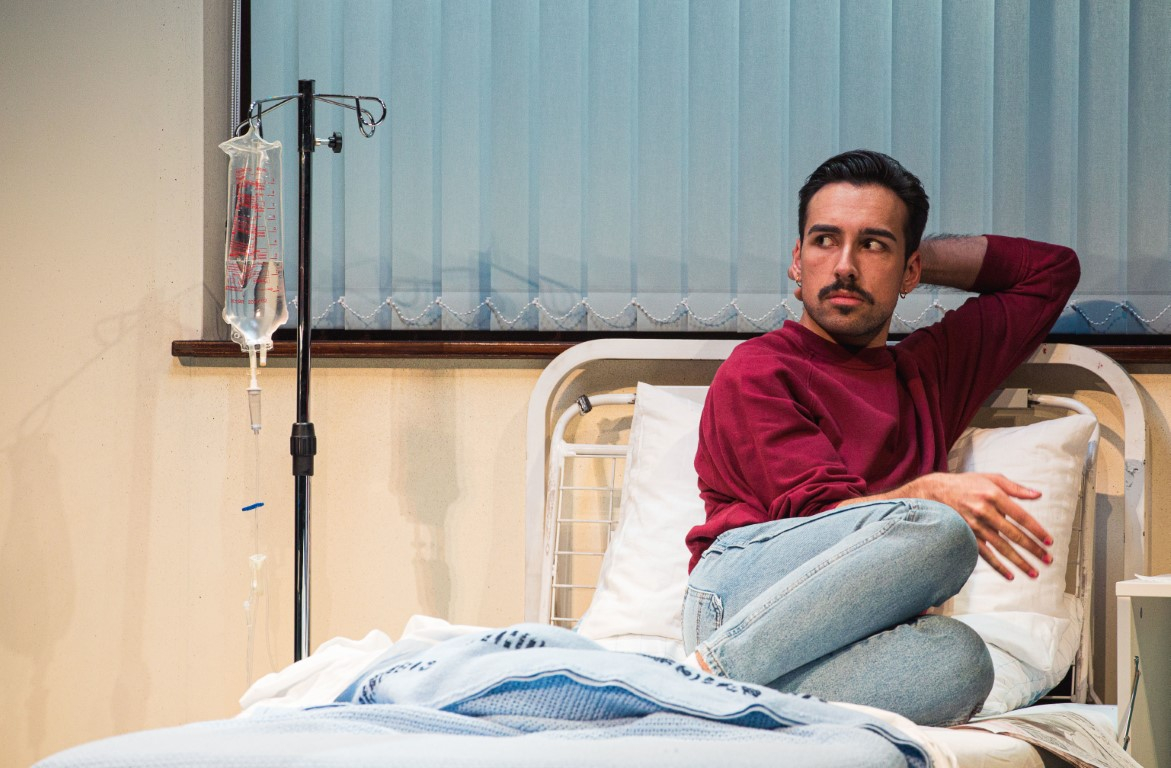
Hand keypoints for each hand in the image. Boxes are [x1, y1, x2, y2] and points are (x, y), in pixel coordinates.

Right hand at [912, 472, 1052, 579]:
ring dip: (1019, 562)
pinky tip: (1010, 575)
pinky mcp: (966, 536)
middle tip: (1048, 560)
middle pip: (1013, 534)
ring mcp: (974, 526)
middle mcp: (984, 511)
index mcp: (993, 496)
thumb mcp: (991, 478)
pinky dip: (997, 566)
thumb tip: (1038, 495)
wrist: (935, 491)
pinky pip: (984, 554)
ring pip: (1001, 548)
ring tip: (1034, 573)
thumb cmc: (967, 484)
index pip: (1020, 516)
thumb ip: (1015, 488)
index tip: (1049, 541)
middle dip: (1033, 549)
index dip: (1036, 530)